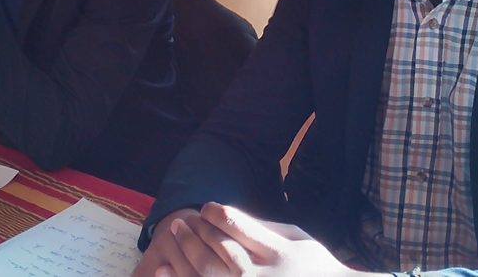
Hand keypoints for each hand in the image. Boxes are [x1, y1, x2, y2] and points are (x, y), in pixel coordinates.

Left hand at [143, 203, 353, 275]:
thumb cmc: (313, 266)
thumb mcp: (298, 239)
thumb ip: (265, 227)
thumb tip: (229, 215)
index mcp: (277, 253)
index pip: (236, 225)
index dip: (216, 213)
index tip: (207, 208)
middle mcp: (260, 275)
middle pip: (217, 247)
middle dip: (196, 229)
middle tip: (184, 220)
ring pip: (206, 270)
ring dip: (186, 248)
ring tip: (176, 233)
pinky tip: (165, 267)